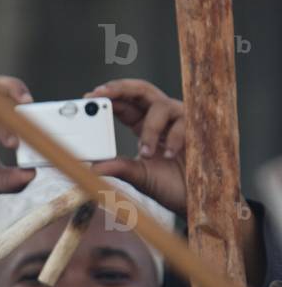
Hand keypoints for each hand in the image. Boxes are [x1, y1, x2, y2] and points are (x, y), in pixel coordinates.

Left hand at [86, 79, 186, 214]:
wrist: (195, 198)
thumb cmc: (168, 184)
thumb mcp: (138, 176)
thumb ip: (118, 168)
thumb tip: (92, 167)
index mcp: (144, 124)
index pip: (124, 103)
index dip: (108, 97)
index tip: (88, 97)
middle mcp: (161, 116)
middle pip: (141, 90)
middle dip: (120, 89)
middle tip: (101, 94)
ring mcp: (180, 119)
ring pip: (161, 106)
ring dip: (150, 129)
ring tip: (146, 153)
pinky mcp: (198, 127)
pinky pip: (183, 123)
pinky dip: (173, 139)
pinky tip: (168, 155)